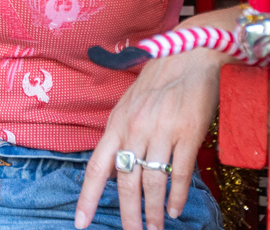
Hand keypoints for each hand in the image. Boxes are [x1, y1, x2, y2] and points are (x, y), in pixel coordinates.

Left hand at [76, 47, 222, 229]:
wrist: (189, 57)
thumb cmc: (157, 83)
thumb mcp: (128, 107)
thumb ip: (119, 138)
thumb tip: (111, 171)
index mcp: (117, 124)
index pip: (97, 167)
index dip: (87, 196)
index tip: (80, 222)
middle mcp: (135, 129)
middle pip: (126, 182)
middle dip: (128, 214)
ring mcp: (162, 132)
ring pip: (153, 183)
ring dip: (154, 212)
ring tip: (155, 229)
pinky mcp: (188, 133)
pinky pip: (180, 173)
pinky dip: (177, 196)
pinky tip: (176, 210)